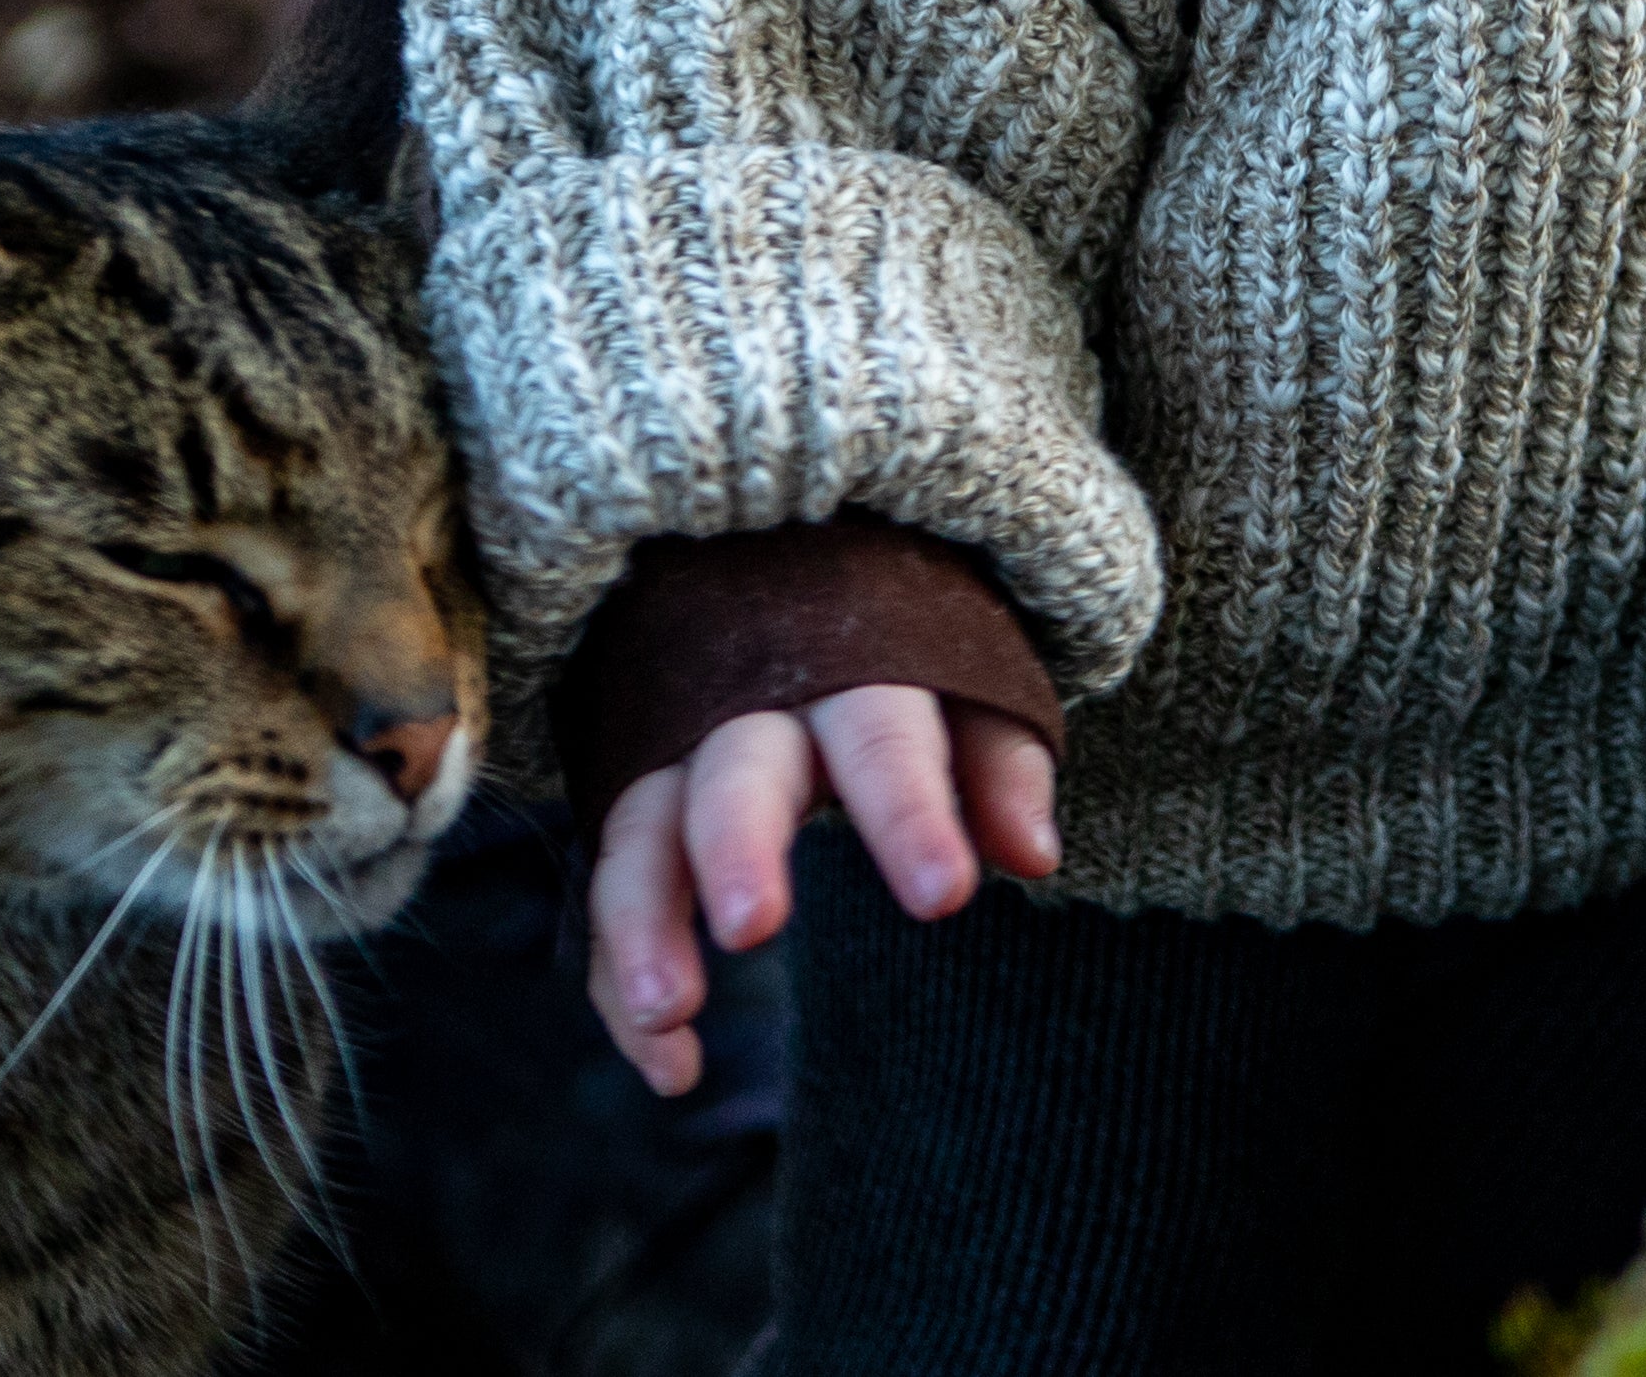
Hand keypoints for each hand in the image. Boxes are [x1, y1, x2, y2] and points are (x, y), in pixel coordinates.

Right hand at [587, 682, 1059, 1091]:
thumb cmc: (903, 654)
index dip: (908, 811)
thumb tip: (1035, 854)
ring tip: (672, 1015)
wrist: (793, 578)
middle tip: (751, 928)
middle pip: (735, 772)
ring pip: (642, 830)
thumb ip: (1000, 765)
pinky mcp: (634, 808)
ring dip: (645, 922)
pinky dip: (621, 978)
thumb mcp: (967, 688)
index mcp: (852, 668)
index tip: (943, 896)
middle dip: (736, 844)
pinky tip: (672, 1066)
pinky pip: (610, 891)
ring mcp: (678, 755)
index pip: (881, 736)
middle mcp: (751, 707)